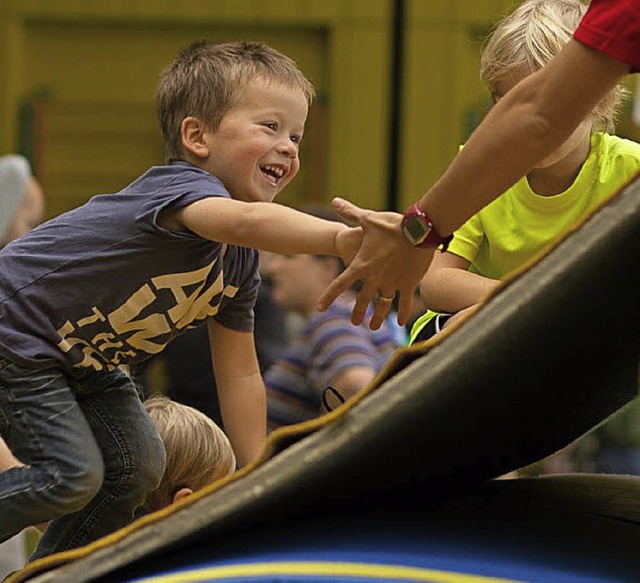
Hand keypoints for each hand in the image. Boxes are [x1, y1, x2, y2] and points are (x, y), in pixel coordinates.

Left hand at [318, 197, 435, 329]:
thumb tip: (335, 201)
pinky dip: (402, 313)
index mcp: (361, 266)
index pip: (339, 285)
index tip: (319, 307)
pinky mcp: (409, 284)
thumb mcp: (369, 219)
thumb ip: (351, 213)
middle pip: (362, 301)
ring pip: (382, 306)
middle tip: (354, 322)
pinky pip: (404, 303)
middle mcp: (374, 279)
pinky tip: (400, 323)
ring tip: (373, 327)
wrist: (419, 231)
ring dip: (377, 317)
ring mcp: (392, 284)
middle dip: (357, 312)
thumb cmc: (392, 225)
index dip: (328, 297)